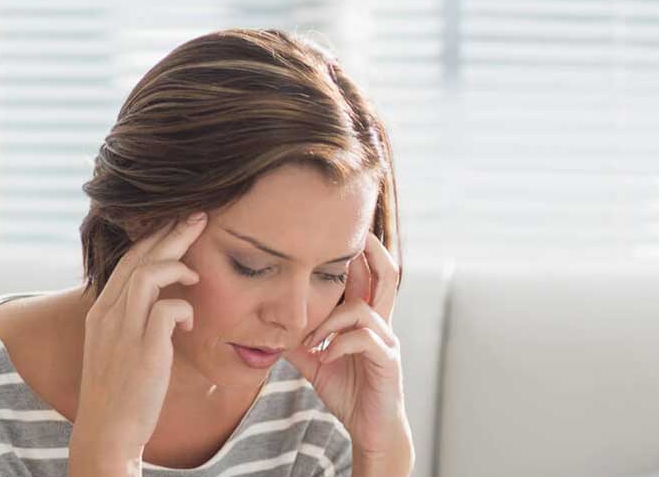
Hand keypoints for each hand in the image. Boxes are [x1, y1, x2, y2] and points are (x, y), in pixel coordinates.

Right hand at [68, 212, 205, 475]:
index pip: (127, 261)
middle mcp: (107, 315)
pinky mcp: (143, 351)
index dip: (154, 239)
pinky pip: (166, 310)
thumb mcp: (118, 346)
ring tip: (197, 270)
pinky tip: (189, 322)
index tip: (179, 224)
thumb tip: (161, 301)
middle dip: (171, 233)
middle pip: (138, 258)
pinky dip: (183, 308)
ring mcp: (123, 332)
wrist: (107, 430)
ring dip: (176, 265)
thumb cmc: (120, 390)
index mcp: (101, 312)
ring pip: (146, 275)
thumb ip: (132, 320)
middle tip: (200, 216)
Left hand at [285, 235, 412, 475]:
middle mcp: (381, 324)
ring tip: (311, 340)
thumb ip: (301, 341)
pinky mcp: (388, 361)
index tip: (341, 231)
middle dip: (371, 251)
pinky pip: (363, 339)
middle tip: (354, 233)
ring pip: (362, 309)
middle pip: (387, 275)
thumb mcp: (317, 362)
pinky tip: (324, 357)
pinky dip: (338, 344)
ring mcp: (387, 341)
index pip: (367, 276)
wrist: (371, 428)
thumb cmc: (350, 393)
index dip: (358, 252)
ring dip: (330, 320)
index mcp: (366, 319)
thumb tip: (270, 326)